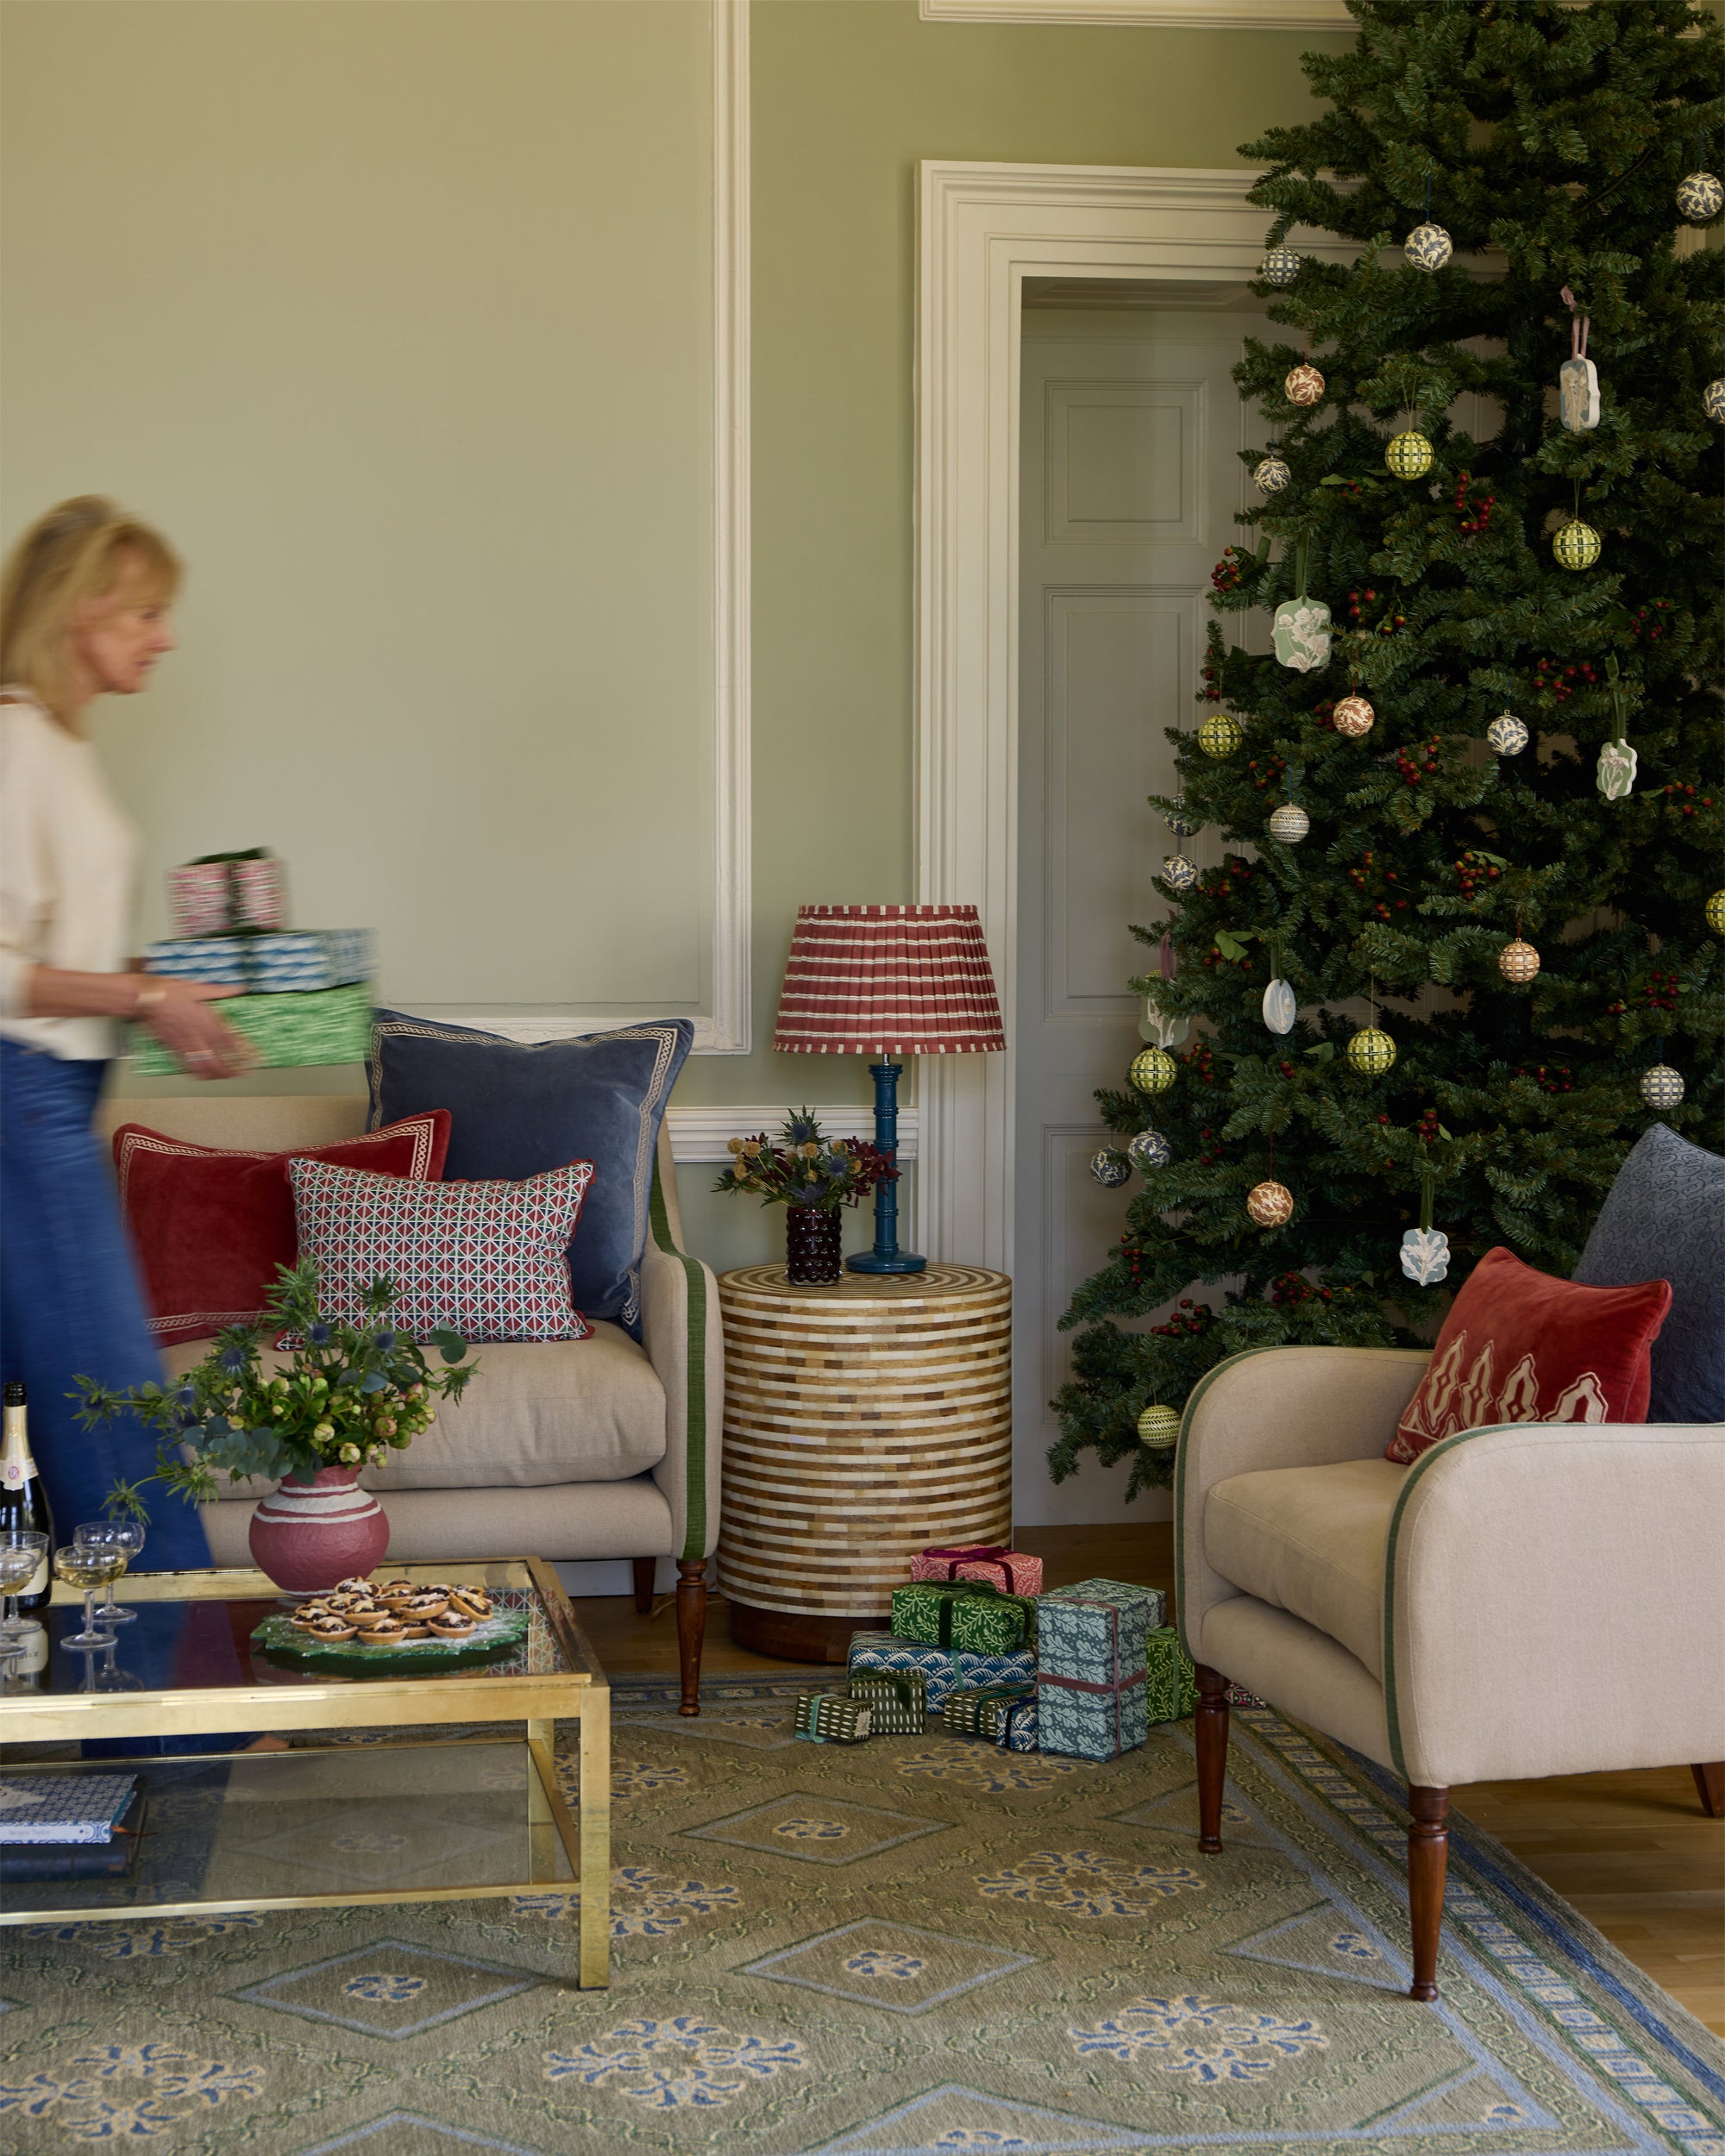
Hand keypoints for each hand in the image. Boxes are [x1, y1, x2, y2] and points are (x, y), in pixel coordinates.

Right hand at [133, 977, 255, 1078]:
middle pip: (217, 1062)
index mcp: (205, 1022)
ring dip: (214, 1075)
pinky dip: (195, 1072)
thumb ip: (220, 991)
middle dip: (230, 1071)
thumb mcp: (197, 988)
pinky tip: (201, 1073)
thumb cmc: (168, 991)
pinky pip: (185, 1065)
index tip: (253, 1058)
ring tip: (224, 1077)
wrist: (142, 998)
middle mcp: (196, 1037)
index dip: (243, 1052)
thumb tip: (239, 988)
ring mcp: (183, 1044)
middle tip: (241, 1074)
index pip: (229, 1042)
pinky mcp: (171, 1047)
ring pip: (202, 1067)